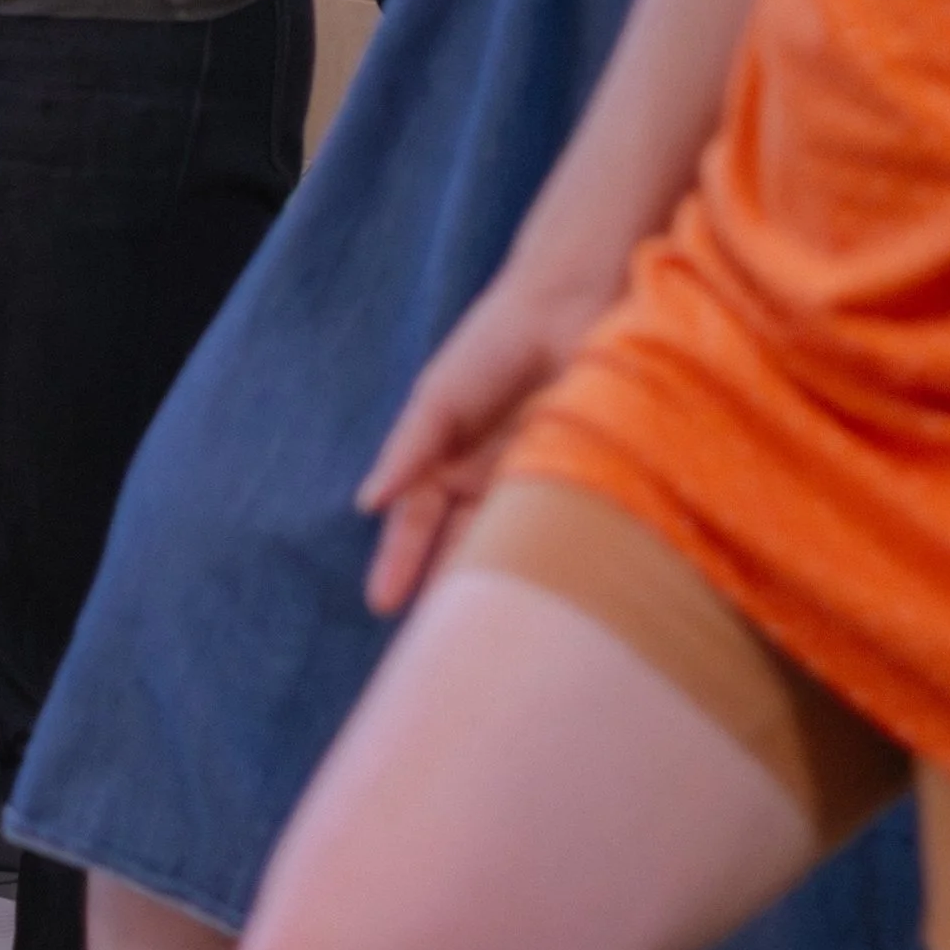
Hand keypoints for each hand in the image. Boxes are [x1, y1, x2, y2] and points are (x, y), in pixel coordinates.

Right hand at [354, 260, 603, 614]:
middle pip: (462, 548)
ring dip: (498, 587)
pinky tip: (546, 598)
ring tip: (486, 634)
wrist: (572, 307)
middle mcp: (488, 483)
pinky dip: (549, 563)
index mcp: (448, 462)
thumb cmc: (495, 343)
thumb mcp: (441, 398)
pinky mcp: (581, 485)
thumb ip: (409, 449)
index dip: (400, 563)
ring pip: (510, 548)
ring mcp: (535, 487)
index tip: (382, 606)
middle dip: (448, 591)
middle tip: (437, 642)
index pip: (417, 524)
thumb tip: (368, 504)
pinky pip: (559, 533)